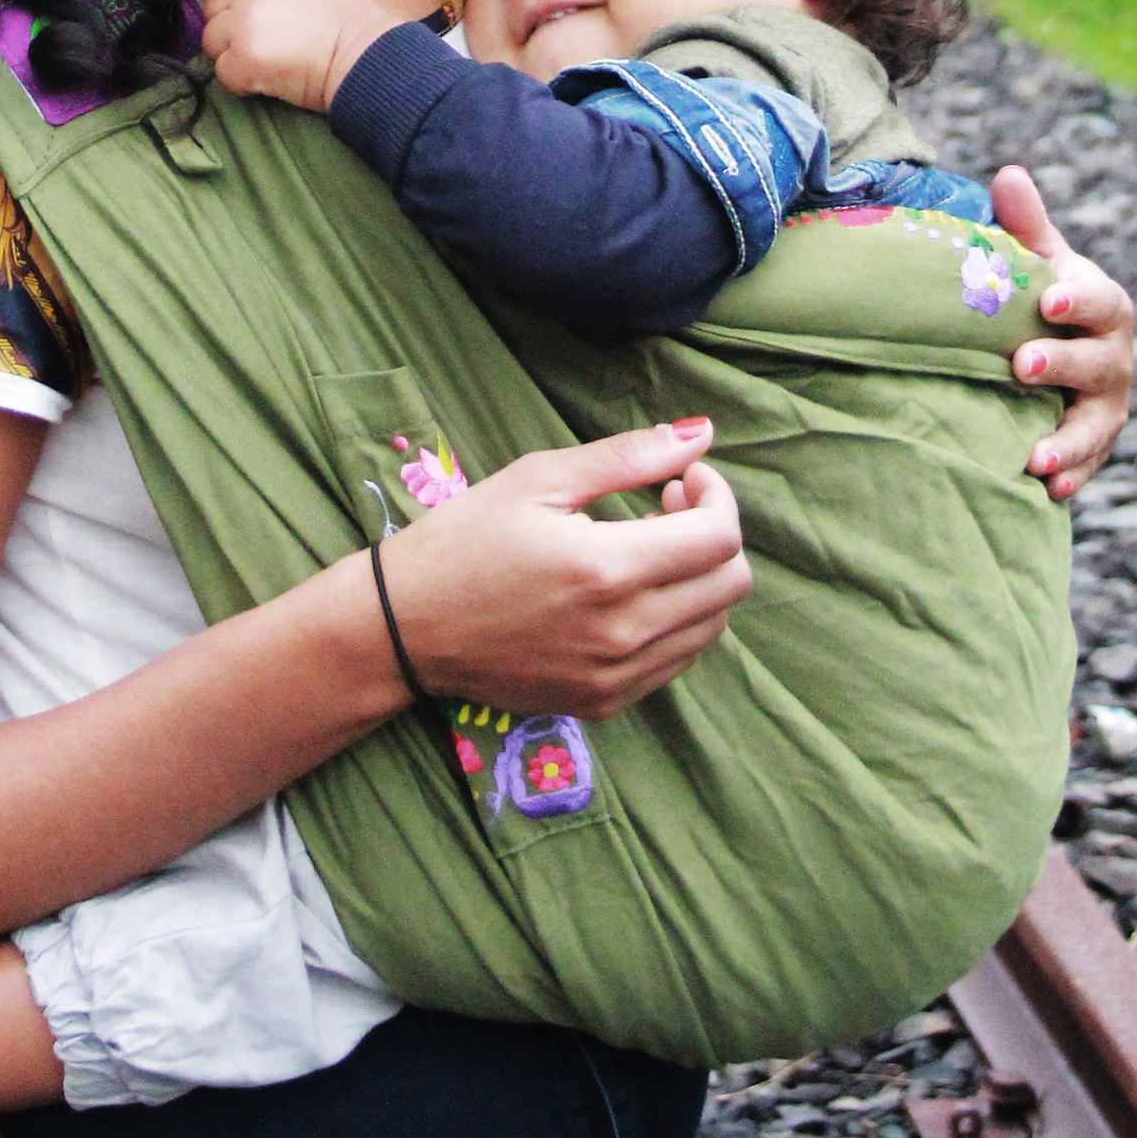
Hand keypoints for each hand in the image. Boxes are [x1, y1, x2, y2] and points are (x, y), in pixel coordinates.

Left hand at [204, 0, 403, 112]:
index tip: (247, 11)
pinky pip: (222, 73)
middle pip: (213, 8)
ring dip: (232, 56)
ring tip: (268, 63)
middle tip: (263, 45)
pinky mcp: (244, 57)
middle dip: (230, 28)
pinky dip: (241, 82)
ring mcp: (245, 21)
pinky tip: (269, 80)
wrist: (366, 56)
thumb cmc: (346, 24)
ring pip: (212, 41)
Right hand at [376, 420, 751, 720]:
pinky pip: (676, 661)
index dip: (715, 494)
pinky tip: (628, 592)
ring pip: (711, 626)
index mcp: (606, 569)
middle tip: (664, 507)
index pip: (720, 538)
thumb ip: (628, 457)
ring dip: (698, 579)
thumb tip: (701, 435)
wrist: (405, 627)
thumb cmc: (466, 539)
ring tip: (643, 548)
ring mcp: (616, 677)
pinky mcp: (605, 703)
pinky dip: (674, 620)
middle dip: (713, 532)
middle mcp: (623, 633)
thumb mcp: (539, 478)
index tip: (680, 477)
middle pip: (731, 585)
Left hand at [993, 165, 1134, 500]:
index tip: (1048, 299)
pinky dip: (1072, 476)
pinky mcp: (1094, 443)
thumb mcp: (1036, 258)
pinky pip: (1088, 463)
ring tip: (1034, 458)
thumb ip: (1025, 225)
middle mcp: (1114, 357)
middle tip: (1021, 367)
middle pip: (1097, 364)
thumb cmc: (1040, 293)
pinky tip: (1048, 490)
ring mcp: (1107, 405)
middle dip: (1063, 366)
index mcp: (1102, 304)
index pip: (1098, 300)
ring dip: (1068, 441)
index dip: (1077, 299)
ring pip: (1097, 424)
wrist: (1053, 345)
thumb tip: (1009, 174)